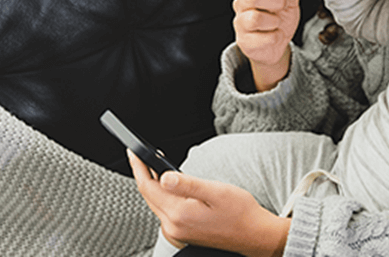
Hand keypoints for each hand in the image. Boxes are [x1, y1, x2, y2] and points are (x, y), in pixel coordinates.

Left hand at [128, 151, 289, 256]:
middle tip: (141, 156)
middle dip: (144, 174)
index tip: (133, 153)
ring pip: (156, 204)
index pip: (149, 187)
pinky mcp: (182, 235)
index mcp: (179, 214)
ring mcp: (177, 234)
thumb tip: (164, 176)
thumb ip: (188, 184)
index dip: (139, 168)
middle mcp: (173, 228)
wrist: (254, 235)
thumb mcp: (216, 191)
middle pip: (149, 197)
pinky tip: (170, 188)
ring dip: (153, 186)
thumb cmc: (240, 213)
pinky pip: (165, 213)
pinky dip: (163, 197)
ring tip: (155, 167)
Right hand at [232, 0, 299, 90]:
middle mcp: (242, 5)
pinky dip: (275, 37)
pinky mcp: (244, 41)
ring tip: (277, 23)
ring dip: (274, 21)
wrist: (277, 46)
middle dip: (274, 1)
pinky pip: (262, 38)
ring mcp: (241, 23)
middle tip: (282, 6)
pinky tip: (275, 36)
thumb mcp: (289, 1)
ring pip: (255, 18)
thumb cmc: (280, 20)